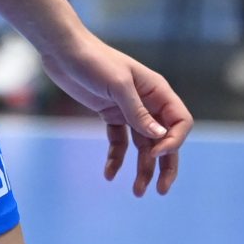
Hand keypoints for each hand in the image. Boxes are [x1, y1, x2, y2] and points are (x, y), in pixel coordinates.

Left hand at [39, 33, 192, 196]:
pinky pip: (120, 142)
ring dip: (142, 169)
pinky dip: (116, 158)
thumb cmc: (94, 60)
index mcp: (157, 91)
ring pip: (143, 145)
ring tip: (137, 192)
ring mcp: (129, 110)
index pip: (179, 122)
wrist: (64, 51)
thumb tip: (160, 137)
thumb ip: (138, 112)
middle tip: (160, 190)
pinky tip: (110, 174)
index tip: (154, 153)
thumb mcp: (118, 86)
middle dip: (165, 165)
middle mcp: (147, 102)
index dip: (173, 141)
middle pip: (165, 139)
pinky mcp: (110, 114)